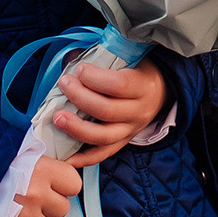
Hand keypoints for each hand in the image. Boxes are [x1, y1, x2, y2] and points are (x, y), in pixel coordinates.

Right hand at [5, 155, 81, 216]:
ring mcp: (25, 216)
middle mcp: (38, 194)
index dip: (65, 185)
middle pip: (62, 208)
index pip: (74, 184)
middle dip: (50, 205)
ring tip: (19, 209)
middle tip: (35, 197)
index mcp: (44, 170)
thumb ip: (42, 159)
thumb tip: (56, 162)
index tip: (56, 184)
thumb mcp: (20, 150)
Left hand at [54, 57, 168, 167]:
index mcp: (144, 87)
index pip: (118, 85)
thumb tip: (70, 57)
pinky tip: (65, 156)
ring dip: (76, 128)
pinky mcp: (122, 142)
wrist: (160, 92)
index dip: (95, 78)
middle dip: (80, 97)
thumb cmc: (139, 70)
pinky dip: (82, 158)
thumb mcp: (132, 58)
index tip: (80, 69)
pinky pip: (102, 154)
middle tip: (64, 84)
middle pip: (106, 111)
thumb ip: (105, 58)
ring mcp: (131, 130)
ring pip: (102, 136)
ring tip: (58, 118)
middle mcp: (139, 112)